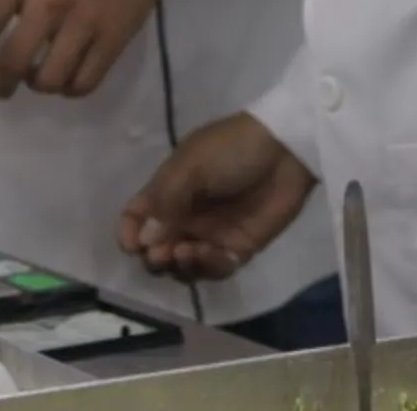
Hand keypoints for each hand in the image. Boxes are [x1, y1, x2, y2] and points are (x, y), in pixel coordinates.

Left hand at [0, 0, 179, 99]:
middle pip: (12, 62)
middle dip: (0, 85)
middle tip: (1, 89)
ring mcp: (85, 20)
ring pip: (49, 79)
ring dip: (39, 84)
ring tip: (42, 74)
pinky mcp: (115, 37)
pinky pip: (84, 82)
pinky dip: (71, 88)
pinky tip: (70, 75)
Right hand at [118, 113, 314, 281]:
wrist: (286, 150)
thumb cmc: (233, 149)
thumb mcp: (192, 165)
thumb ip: (165, 202)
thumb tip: (144, 241)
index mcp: (169, 189)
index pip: (137, 217)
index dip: (130, 232)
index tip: (132, 245)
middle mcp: (186, 215)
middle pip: (157, 248)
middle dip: (154, 256)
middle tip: (162, 254)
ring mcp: (212, 233)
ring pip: (183, 264)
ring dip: (179, 265)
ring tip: (188, 252)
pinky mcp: (238, 247)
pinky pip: (214, 268)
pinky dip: (207, 267)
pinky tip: (211, 253)